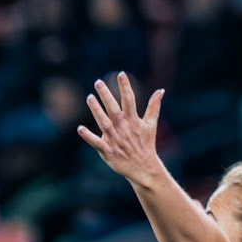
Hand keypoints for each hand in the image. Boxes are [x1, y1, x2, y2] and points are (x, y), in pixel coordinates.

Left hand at [77, 73, 163, 187]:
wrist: (144, 168)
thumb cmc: (146, 144)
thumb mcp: (151, 125)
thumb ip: (154, 106)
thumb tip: (161, 90)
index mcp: (133, 120)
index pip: (129, 100)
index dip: (125, 87)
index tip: (121, 74)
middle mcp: (123, 128)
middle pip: (114, 109)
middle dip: (106, 95)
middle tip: (98, 82)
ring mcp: (115, 140)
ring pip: (104, 123)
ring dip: (96, 111)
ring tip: (89, 98)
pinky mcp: (109, 152)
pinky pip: (97, 143)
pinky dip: (88, 137)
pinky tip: (80, 129)